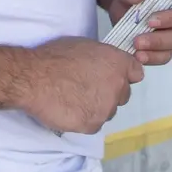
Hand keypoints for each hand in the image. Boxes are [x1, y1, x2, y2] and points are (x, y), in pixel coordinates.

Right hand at [16, 36, 143, 133]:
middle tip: (88, 89)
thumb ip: (105, 58)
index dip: (123, 76)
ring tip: (76, 100)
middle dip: (110, 93)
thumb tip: (107, 67)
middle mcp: (118, 86)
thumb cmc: (56, 57)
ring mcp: (106, 108)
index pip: (136, 73)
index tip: (112, 78)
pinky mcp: (92, 125)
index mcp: (119, 63)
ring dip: (97, 108)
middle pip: (123, 95)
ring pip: (108, 111)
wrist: (35, 78)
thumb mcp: (87, 46)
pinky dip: (84, 119)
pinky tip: (70, 110)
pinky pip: (93, 124)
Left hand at [105, 0, 171, 66]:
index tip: (150, 20)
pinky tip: (135, 57)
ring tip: (135, 51)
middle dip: (158, 40)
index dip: (171, 19)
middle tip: (138, 40)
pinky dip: (148, 59)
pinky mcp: (154, 48)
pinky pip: (158, 58)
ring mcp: (165, 36)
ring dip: (153, 52)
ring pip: (168, 50)